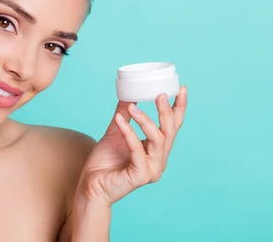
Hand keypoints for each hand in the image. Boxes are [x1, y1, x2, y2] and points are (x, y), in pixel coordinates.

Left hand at [77, 86, 187, 206]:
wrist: (90, 183)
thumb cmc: (104, 161)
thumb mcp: (116, 131)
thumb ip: (124, 115)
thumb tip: (129, 94)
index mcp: (156, 150)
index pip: (173, 127)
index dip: (179, 108)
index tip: (182, 88)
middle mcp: (158, 160)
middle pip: (169, 132)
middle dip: (167, 112)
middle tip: (160, 94)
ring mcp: (152, 169)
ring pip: (158, 140)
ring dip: (146, 121)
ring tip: (133, 107)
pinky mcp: (140, 176)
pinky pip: (137, 150)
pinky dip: (129, 133)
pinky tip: (120, 120)